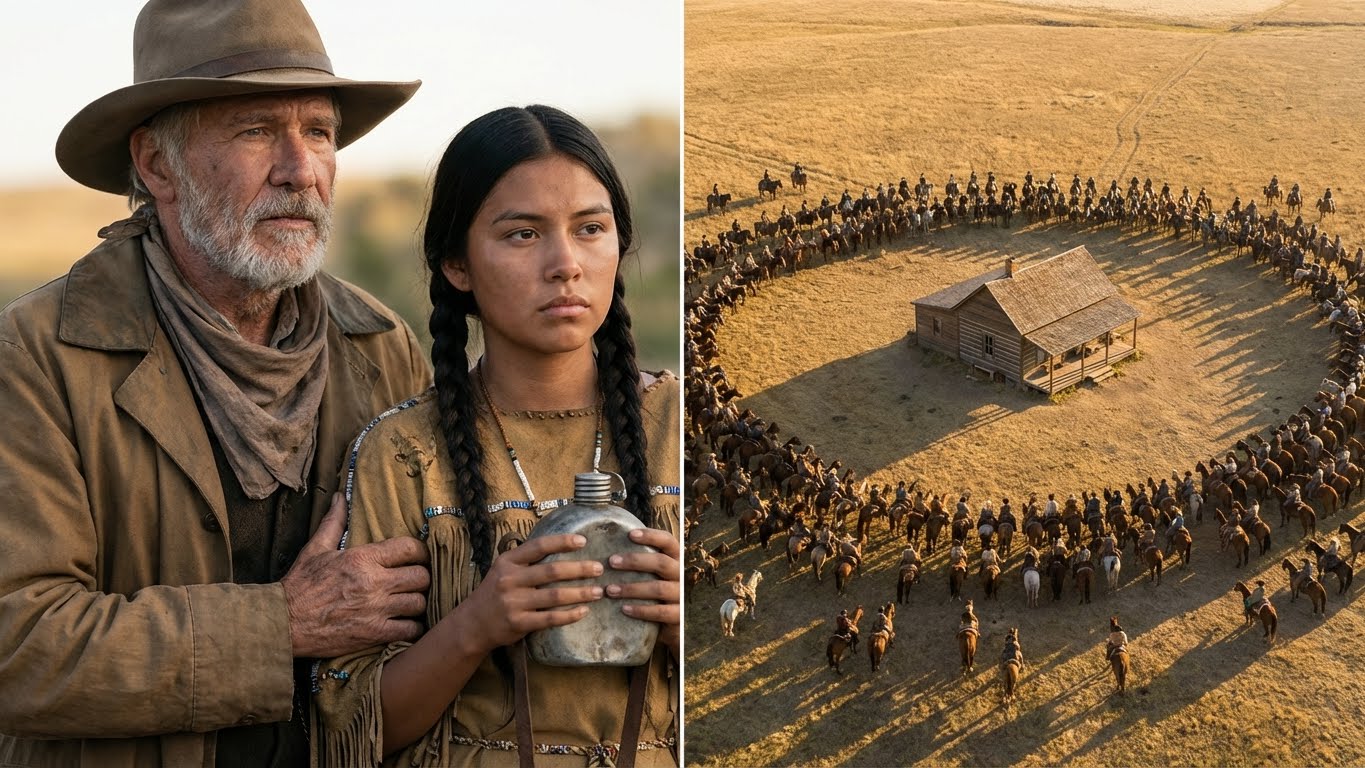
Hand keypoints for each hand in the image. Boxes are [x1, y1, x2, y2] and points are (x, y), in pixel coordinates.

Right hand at [282, 494, 430, 657]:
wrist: (284, 623)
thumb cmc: (300, 585)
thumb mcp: (316, 549)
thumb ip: (334, 522)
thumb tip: (340, 497)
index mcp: (362, 558)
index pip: (410, 548)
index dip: (419, 552)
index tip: (415, 557)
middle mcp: (374, 583)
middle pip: (422, 576)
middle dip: (421, 577)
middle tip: (413, 581)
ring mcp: (376, 610)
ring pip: (419, 603)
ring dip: (417, 603)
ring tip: (408, 602)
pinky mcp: (374, 634)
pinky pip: (411, 629)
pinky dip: (412, 627)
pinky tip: (404, 623)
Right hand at [452, 534, 605, 656]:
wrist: (472, 624)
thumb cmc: (495, 592)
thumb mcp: (503, 569)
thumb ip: (526, 559)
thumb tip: (561, 545)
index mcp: (508, 561)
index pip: (539, 546)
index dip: (562, 542)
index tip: (583, 541)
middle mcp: (510, 580)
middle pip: (552, 571)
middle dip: (579, 569)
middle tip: (599, 568)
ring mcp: (514, 602)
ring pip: (555, 596)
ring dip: (580, 593)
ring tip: (598, 591)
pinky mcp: (518, 623)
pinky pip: (550, 619)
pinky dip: (570, 615)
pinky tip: (583, 611)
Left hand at [607, 527, 680, 659]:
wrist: (674, 625)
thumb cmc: (658, 594)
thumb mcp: (655, 575)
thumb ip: (643, 562)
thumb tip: (611, 549)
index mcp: (676, 560)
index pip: (668, 542)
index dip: (651, 536)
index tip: (630, 534)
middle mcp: (682, 576)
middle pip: (662, 563)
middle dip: (635, 561)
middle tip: (611, 562)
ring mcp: (682, 596)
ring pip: (658, 588)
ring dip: (632, 588)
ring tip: (610, 590)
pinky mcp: (680, 617)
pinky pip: (660, 612)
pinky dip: (641, 610)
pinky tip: (624, 609)